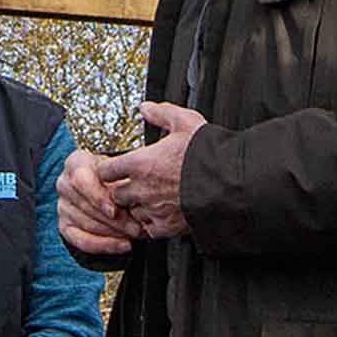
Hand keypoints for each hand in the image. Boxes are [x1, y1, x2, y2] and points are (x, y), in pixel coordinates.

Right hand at [57, 146, 139, 256]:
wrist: (107, 187)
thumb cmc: (115, 176)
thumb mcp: (119, 172)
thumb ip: (123, 182)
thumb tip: (133, 198)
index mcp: (76, 163)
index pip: (81, 181)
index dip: (98, 197)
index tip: (114, 211)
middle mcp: (64, 183)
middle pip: (87, 206)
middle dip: (115, 220)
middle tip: (137, 227)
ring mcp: (63, 206)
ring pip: (88, 224)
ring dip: (115, 233)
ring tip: (136, 234)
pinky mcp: (65, 226)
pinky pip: (83, 241)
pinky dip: (105, 245)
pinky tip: (124, 245)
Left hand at [97, 102, 206, 240]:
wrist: (230, 184)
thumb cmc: (208, 154)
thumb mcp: (184, 122)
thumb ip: (161, 113)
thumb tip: (146, 108)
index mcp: (140, 163)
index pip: (106, 171)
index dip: (110, 169)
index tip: (115, 168)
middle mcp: (142, 188)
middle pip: (117, 194)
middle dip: (123, 189)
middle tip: (134, 184)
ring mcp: (154, 209)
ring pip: (132, 212)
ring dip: (137, 206)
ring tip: (150, 198)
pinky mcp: (168, 227)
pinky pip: (150, 229)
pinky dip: (152, 223)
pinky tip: (162, 213)